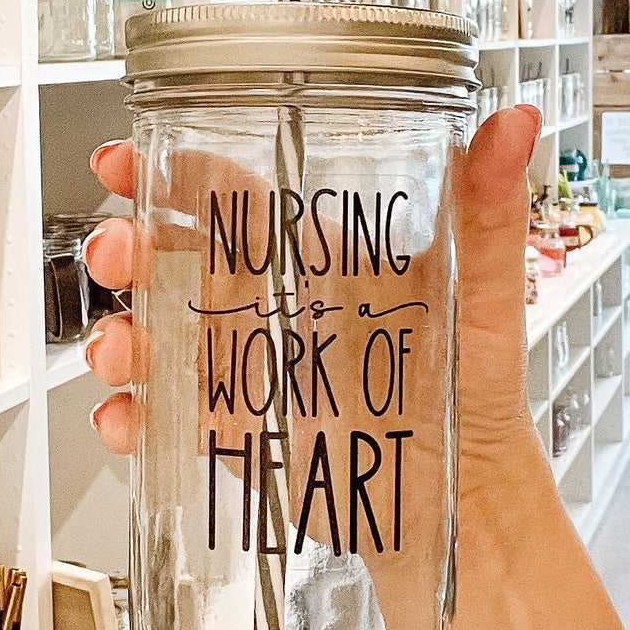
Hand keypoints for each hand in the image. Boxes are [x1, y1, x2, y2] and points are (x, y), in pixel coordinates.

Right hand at [80, 104, 546, 495]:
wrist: (462, 506)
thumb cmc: (477, 396)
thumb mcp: (484, 296)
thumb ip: (489, 211)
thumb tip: (513, 123)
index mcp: (322, 257)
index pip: (236, 194)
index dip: (175, 173)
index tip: (126, 163)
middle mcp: (277, 305)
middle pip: (180, 260)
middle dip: (132, 251)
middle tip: (117, 256)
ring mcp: (251, 368)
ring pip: (162, 337)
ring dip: (122, 335)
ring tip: (118, 352)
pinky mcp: (238, 431)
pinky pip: (170, 416)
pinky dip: (134, 417)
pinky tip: (126, 421)